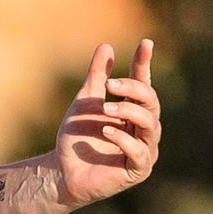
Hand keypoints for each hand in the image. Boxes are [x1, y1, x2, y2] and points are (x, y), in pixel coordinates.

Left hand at [54, 38, 160, 205]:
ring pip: (150, 124)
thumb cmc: (76, 136)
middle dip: (134, 90)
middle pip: (151, 102)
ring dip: (129, 112)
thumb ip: (96, 77)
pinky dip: (123, 139)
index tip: (144, 43)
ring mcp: (144, 149)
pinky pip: (139, 151)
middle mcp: (143, 128)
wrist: (61, 170)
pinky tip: (106, 130)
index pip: (143, 84)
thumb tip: (107, 46)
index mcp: (132, 110)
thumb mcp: (85, 102)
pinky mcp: (138, 169)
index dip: (144, 64)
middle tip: (111, 84)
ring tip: (106, 108)